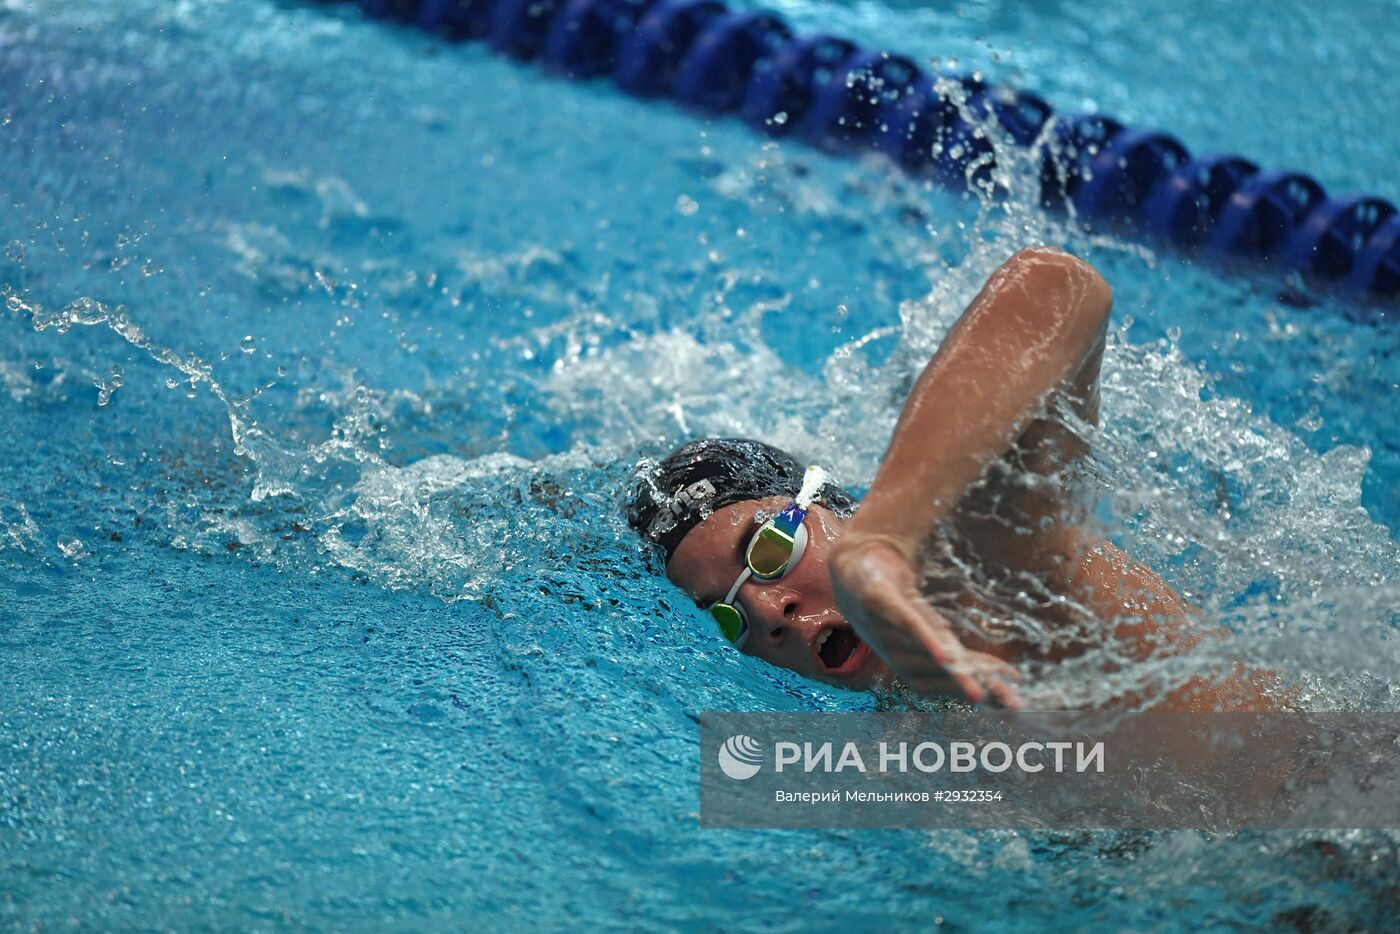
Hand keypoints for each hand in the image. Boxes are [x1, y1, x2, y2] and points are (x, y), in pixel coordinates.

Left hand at [829, 536, 1022, 707]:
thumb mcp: (930, 629)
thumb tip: (1000, 676)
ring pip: (928, 652)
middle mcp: (899, 653)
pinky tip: (943, 654)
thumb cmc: (895, 603)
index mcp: (913, 660)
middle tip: (1009, 708)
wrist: (854, 565)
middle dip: (974, 691)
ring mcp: (886, 630)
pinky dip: (926, 639)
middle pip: (941, 675)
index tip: (1015, 702)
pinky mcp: (881, 600)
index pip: (952, 681)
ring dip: (955, 673)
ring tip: (982, 691)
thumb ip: (957, 654)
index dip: (983, 691)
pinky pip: (906, 622)